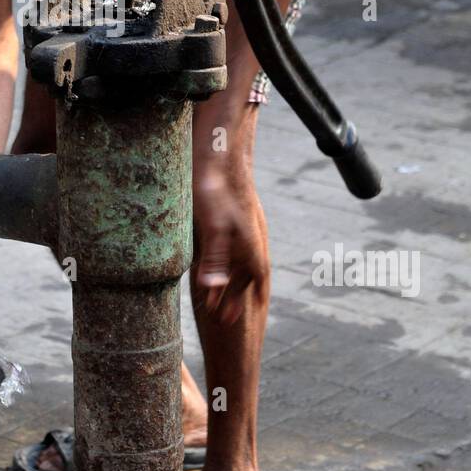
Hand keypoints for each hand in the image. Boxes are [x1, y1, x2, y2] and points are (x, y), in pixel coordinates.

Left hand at [191, 169, 267, 327]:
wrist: (220, 153)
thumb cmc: (216, 189)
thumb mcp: (213, 227)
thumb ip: (214, 259)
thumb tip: (213, 289)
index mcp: (251, 244)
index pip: (256, 278)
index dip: (252, 297)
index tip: (248, 317)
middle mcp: (252, 236)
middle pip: (248, 272)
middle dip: (236, 295)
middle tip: (224, 318)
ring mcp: (243, 224)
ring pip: (240, 258)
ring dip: (229, 278)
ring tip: (215, 294)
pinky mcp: (232, 213)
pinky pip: (232, 244)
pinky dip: (225, 259)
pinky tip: (214, 258)